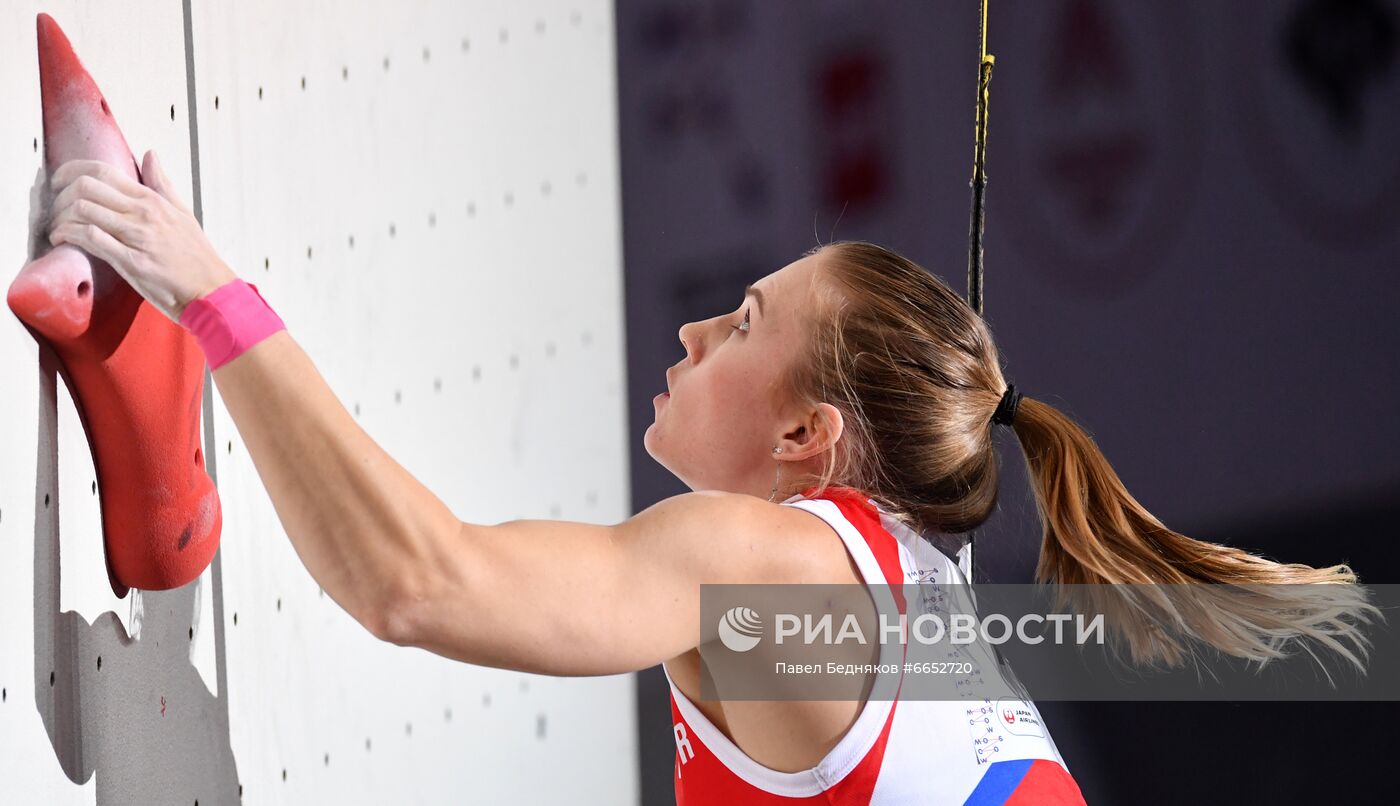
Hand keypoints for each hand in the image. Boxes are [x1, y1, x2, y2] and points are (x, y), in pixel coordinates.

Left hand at [47, 150, 237, 322]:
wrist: (211, 290)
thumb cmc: (197, 257)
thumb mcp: (183, 212)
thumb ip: (162, 183)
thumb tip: (151, 155)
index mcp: (152, 200)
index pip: (102, 171)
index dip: (71, 171)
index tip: (60, 181)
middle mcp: (143, 213)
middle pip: (86, 187)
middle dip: (61, 194)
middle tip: (56, 207)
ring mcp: (137, 236)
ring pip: (84, 210)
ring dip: (61, 217)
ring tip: (58, 226)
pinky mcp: (131, 261)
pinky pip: (91, 238)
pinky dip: (69, 235)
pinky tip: (63, 240)